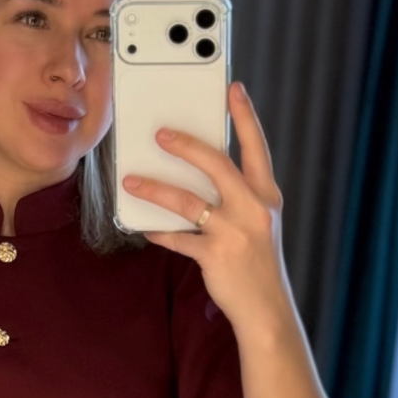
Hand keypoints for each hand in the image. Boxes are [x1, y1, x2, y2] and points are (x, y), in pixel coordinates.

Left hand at [121, 79, 288, 324]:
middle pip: (216, 164)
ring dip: (155, 189)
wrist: (267, 309)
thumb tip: (196, 174)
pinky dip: (159, 232)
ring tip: (131, 182)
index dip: (244, 116)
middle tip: (160, 133)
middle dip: (186, 144)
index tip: (233, 89)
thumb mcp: (258, 223)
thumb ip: (237, 197)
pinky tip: (144, 227)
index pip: (256, 147)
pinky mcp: (215, 255)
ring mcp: (234, 232)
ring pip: (187, 201)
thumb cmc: (259, 262)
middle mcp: (253, 208)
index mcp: (266, 195)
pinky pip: (178, 238)